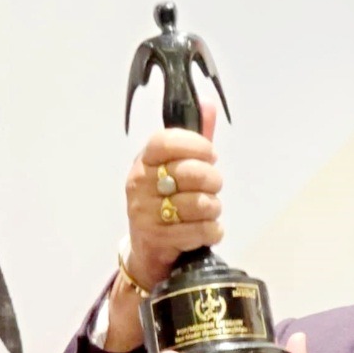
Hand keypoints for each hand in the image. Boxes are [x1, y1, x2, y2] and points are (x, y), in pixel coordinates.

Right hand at [125, 102, 222, 289]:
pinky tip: (208, 229)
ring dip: (214, 208)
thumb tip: (208, 103)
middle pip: (190, 173)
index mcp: (143, 161)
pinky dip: (213, 230)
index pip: (166, 141)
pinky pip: (201, 230)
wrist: (147, 249)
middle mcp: (139, 184)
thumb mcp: (176, 168)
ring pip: (200, 203)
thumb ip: (194, 139)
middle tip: (213, 187)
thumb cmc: (166, 201)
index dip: (196, 145)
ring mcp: (145, 213)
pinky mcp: (158, 239)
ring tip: (208, 210)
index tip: (211, 154)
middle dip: (214, 180)